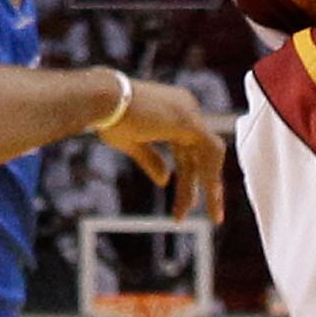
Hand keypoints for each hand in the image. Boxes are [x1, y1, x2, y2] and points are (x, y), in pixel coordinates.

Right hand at [99, 78, 228, 220]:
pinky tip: (210, 197)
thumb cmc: (109, 117)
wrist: (102, 100)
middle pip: (198, 155)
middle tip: (212, 216)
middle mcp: (185, 109)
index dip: (189, 177)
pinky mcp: (189, 120)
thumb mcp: (132, 143)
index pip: (188, 150)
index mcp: (172, 112)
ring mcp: (189, 112)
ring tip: (213, 215)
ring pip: (209, 155)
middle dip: (203, 186)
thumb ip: (152, 160)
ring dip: (211, 186)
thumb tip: (165, 180)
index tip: (187, 205)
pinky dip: (211, 175)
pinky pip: (210, 151)